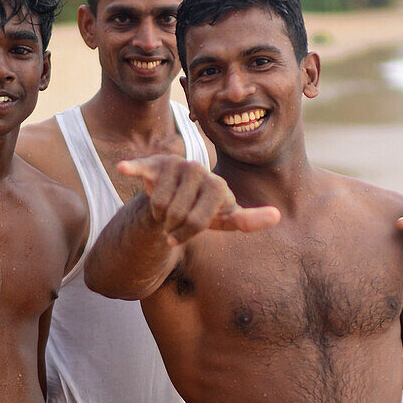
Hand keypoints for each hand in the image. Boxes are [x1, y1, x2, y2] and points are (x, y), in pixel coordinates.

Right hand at [119, 155, 280, 244]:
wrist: (179, 197)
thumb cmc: (206, 211)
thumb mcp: (227, 218)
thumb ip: (249, 220)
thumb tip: (278, 215)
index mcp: (218, 185)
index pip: (198, 220)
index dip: (186, 234)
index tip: (178, 239)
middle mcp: (199, 170)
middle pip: (177, 214)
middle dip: (171, 227)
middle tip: (172, 225)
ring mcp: (177, 165)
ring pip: (159, 204)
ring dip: (157, 216)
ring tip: (164, 213)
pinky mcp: (155, 164)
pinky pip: (142, 167)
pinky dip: (133, 168)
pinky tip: (124, 168)